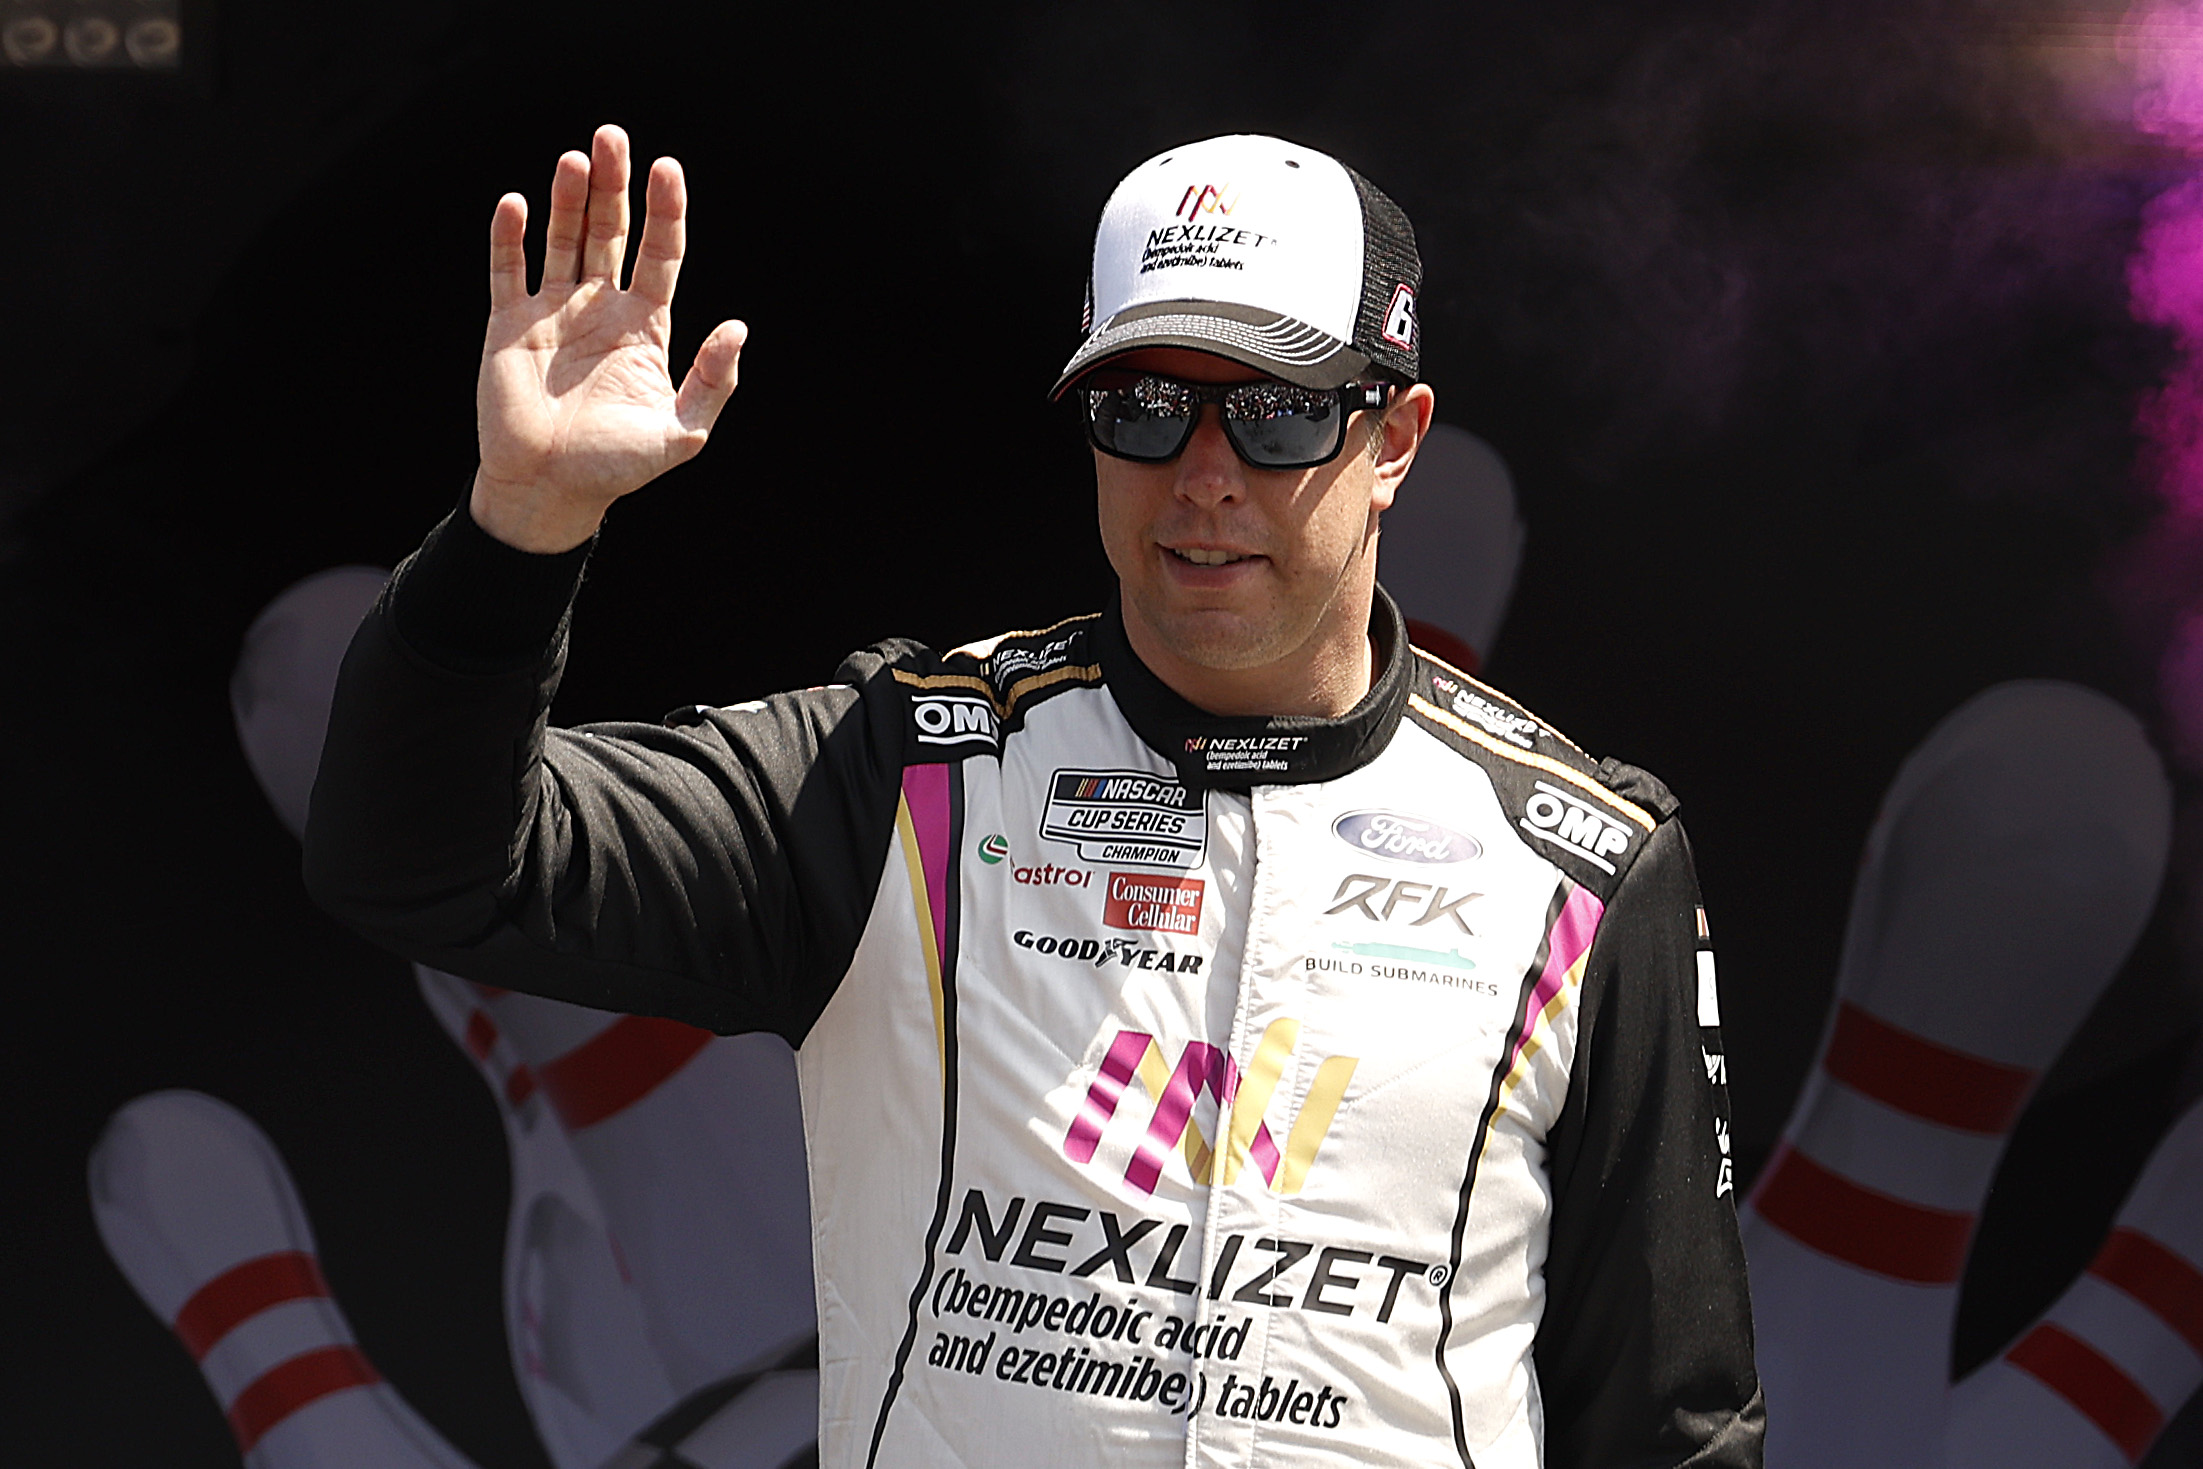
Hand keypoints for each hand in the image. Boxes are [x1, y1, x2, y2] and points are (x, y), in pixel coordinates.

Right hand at [471, 124, 743, 551]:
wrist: (549, 492)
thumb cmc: (616, 467)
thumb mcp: (680, 432)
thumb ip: (712, 382)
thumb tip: (738, 327)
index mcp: (645, 327)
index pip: (660, 254)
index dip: (664, 212)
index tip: (668, 168)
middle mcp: (600, 309)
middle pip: (610, 232)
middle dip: (614, 186)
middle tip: (614, 136)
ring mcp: (553, 312)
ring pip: (562, 240)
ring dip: (568, 200)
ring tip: (575, 159)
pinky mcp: (509, 325)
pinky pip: (507, 270)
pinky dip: (509, 237)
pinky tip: (516, 204)